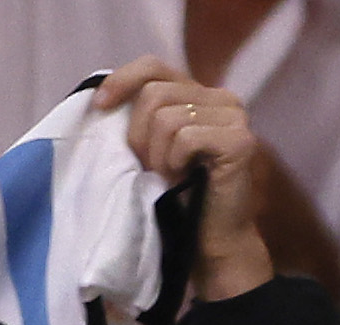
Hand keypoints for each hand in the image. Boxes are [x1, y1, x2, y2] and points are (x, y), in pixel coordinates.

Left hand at [96, 59, 269, 302]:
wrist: (209, 244)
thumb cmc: (176, 199)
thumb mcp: (151, 149)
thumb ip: (142, 117)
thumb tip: (101, 96)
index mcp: (200, 94)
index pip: (154, 66)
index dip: (122, 79)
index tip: (99, 107)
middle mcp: (222, 98)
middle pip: (154, 93)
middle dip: (139, 135)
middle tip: (150, 168)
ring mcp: (236, 117)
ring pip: (167, 117)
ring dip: (156, 154)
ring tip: (169, 177)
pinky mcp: (241, 140)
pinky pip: (186, 137)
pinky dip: (175, 162)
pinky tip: (184, 179)